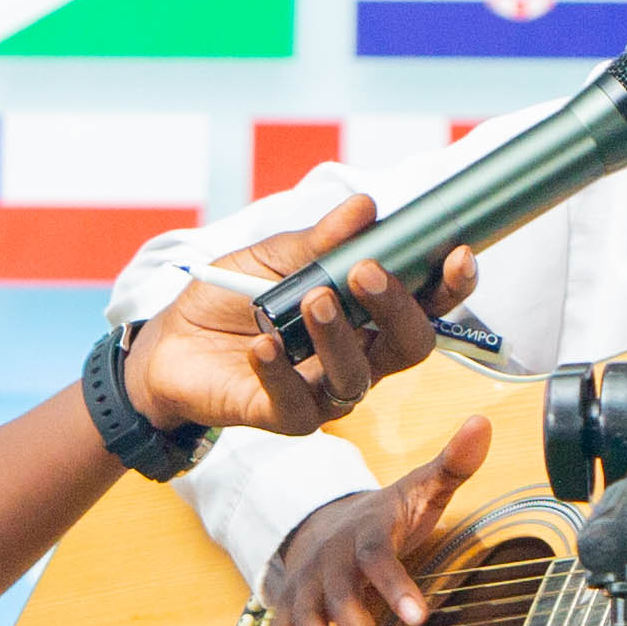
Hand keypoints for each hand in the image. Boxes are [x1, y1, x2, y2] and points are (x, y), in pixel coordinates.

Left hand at [117, 187, 477, 439]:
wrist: (169, 343)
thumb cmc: (232, 298)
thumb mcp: (273, 257)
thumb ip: (320, 241)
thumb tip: (365, 208)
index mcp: (366, 313)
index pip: (426, 305)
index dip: (450, 284)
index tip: (457, 253)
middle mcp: (357, 354)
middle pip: (409, 345)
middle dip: (397, 306)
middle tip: (365, 270)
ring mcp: (323, 390)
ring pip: (357, 377)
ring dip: (338, 337)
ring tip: (310, 300)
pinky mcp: (284, 417)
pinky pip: (296, 403)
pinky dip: (281, 372)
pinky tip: (263, 345)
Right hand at [266, 418, 493, 625]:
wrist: (327, 525)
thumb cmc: (387, 515)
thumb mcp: (420, 487)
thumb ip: (453, 463)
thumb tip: (484, 423)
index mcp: (364, 532)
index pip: (375, 556)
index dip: (395, 586)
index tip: (420, 618)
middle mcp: (327, 561)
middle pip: (337, 600)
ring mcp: (303, 588)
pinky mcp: (289, 612)